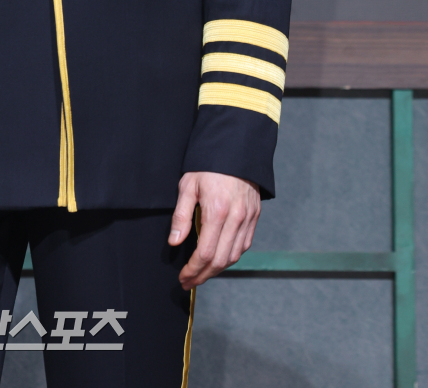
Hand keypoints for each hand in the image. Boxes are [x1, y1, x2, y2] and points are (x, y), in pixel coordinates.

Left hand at [168, 171, 260, 289]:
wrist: (236, 148)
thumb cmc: (208, 165)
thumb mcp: (188, 185)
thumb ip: (181, 216)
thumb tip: (174, 242)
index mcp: (217, 211)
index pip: (205, 253)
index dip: (193, 270)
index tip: (183, 277)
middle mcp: (236, 218)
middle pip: (221, 261)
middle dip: (203, 276)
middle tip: (189, 282)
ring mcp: (248, 219)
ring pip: (234, 256)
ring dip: (217, 270)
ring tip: (202, 273)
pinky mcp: (255, 216)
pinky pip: (244, 245)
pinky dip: (231, 256)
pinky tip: (219, 258)